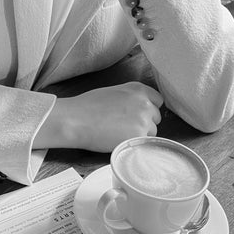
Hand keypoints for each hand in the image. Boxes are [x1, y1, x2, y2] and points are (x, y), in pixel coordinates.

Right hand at [34, 83, 162, 151]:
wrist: (76, 120)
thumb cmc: (88, 105)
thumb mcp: (114, 92)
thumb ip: (131, 97)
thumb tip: (140, 106)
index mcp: (138, 89)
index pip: (158, 100)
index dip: (148, 108)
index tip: (138, 113)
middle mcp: (144, 103)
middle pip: (156, 117)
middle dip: (145, 122)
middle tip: (126, 125)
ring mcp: (143, 120)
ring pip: (152, 132)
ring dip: (140, 134)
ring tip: (120, 133)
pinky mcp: (138, 137)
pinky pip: (144, 143)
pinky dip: (134, 144)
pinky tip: (119, 140)